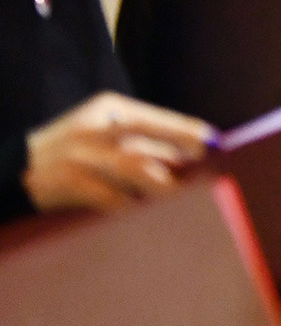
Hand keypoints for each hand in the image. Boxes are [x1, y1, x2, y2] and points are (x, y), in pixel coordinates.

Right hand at [22, 92, 212, 213]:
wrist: (12, 170)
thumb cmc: (71, 153)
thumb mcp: (101, 132)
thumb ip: (139, 140)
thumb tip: (190, 157)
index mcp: (108, 109)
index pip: (156, 119)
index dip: (188, 133)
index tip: (216, 144)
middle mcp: (96, 128)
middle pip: (149, 144)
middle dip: (181, 162)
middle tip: (208, 177)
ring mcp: (80, 156)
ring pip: (135, 168)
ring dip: (162, 186)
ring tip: (185, 198)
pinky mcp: (68, 182)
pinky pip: (110, 198)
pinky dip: (132, 207)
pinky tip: (148, 216)